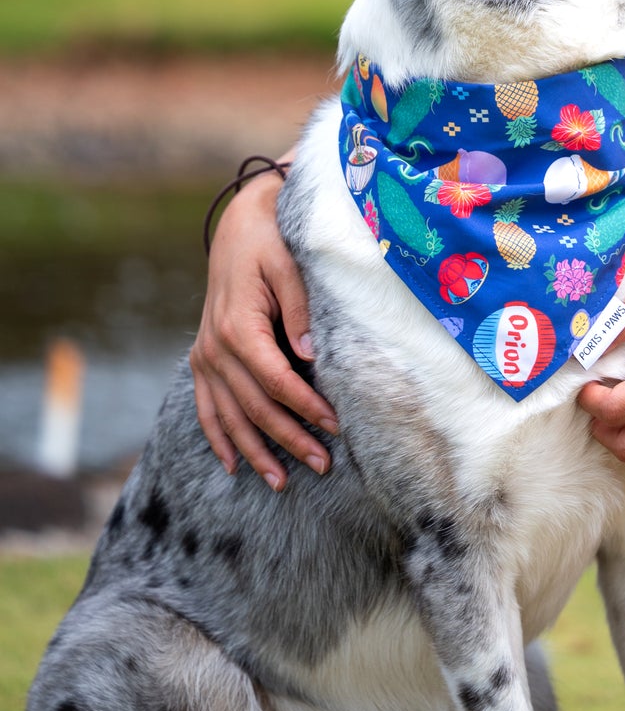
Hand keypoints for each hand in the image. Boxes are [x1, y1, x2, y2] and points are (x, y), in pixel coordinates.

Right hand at [190, 172, 337, 489]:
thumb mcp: (289, 266)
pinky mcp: (202, 360)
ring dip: (255, 452)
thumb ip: (300, 310)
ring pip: (229, 417)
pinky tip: (234, 465)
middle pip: (255, 407)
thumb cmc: (271, 243)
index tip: (336, 426)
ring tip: (283, 482)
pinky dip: (219, 438)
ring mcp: (204, 357)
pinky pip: (206, 408)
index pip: (276, 380)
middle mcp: (215, 348)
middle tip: (323, 465)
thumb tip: (312, 356)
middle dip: (290, 439)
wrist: (238, 227)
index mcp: (238, 327)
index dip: (306, 407)